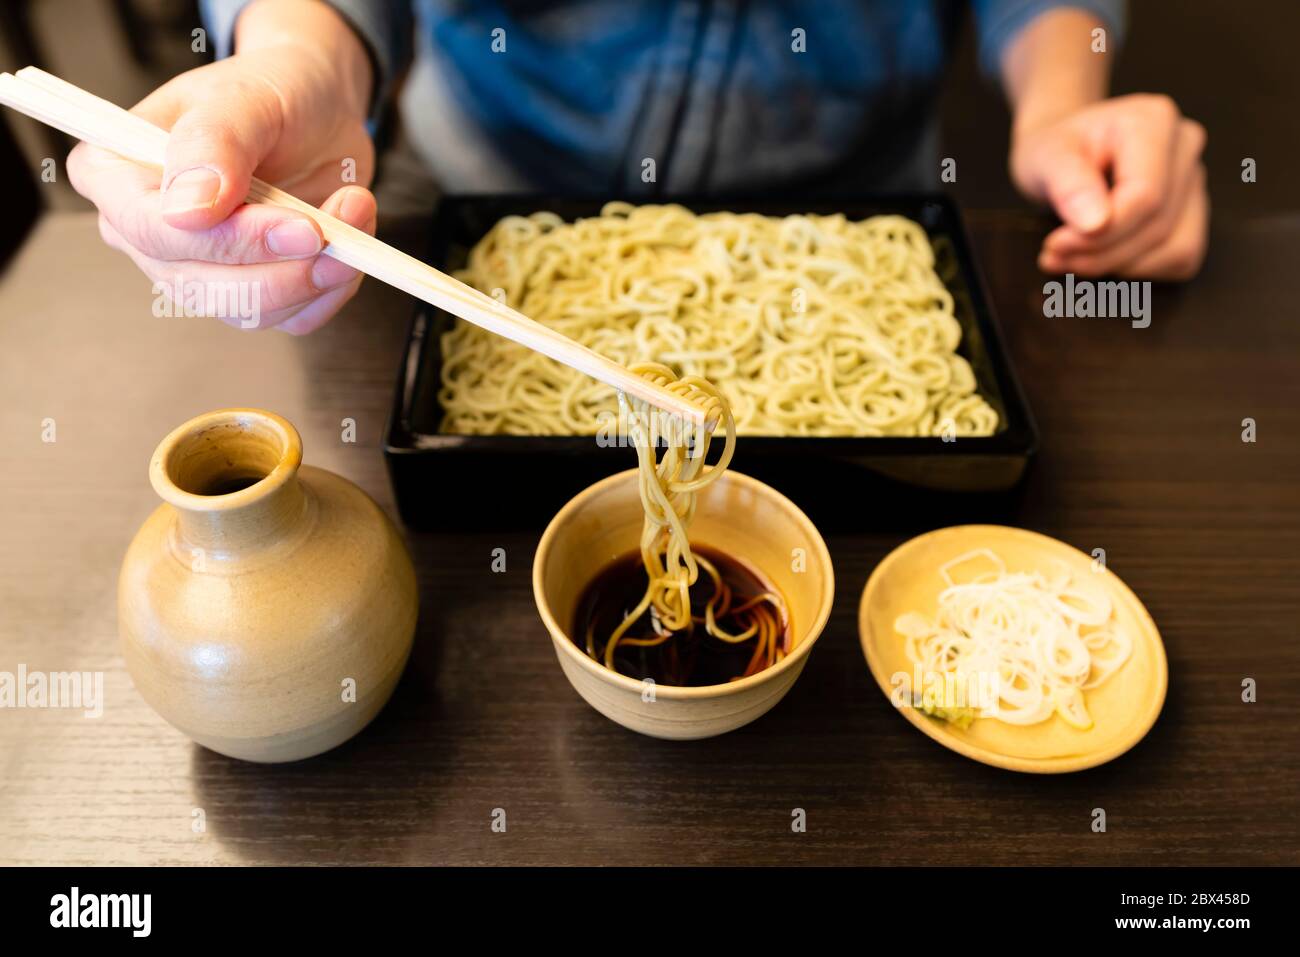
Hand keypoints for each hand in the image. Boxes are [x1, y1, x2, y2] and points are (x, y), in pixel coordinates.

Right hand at [67, 15, 375, 332]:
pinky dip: (334, 286)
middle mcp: (149, 233)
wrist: (320, 112)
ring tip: (352, 213)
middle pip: (201, 285)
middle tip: (331, 229)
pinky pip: (294, 317)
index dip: (226, 239)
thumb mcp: (244, 98)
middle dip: (280, 267)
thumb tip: (187, 210)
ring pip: (252, 310)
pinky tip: (350, 237)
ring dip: (316, 275)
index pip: (151, 230)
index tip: (298, 226)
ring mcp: (201, 270)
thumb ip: (212, 144)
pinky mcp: (255, 293)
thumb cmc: (271, 93)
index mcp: (117, 175)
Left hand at [1010, 94, 1208, 280]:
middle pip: (1158, 225)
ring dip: (1117, 266)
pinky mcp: (1194, 212)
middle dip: (1101, 254)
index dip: (1103, 233)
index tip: (1056, 245)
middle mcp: (1184, 147)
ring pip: (1175, 249)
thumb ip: (1068, 185)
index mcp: (1153, 121)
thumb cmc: (1055, 150)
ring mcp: (1194, 181)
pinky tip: (1101, 257)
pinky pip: (1180, 259)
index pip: (1146, 195)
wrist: (1063, 155)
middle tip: (1054, 255)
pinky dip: (1137, 269)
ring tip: (1069, 258)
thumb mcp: (1044, 158)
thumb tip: (1096, 224)